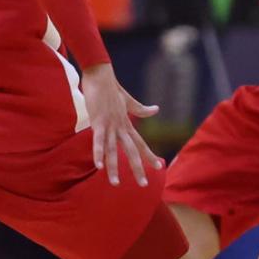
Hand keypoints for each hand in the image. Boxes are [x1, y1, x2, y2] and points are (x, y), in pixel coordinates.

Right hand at [80, 63, 162, 186]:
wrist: (101, 74)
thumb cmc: (112, 87)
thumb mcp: (128, 100)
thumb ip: (141, 109)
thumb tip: (156, 109)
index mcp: (127, 123)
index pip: (141, 143)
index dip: (150, 155)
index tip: (159, 167)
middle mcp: (121, 127)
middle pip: (131, 151)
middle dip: (137, 168)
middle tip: (144, 185)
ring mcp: (110, 125)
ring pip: (114, 151)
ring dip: (114, 168)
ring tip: (115, 183)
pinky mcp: (98, 122)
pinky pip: (99, 141)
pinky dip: (98, 153)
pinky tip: (98, 166)